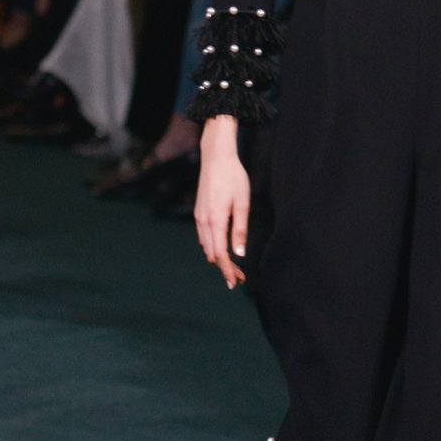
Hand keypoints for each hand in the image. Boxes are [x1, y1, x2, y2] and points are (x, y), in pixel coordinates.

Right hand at [194, 115, 248, 287]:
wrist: (216, 157)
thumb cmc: (234, 177)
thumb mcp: (242, 203)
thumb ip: (240, 230)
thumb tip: (240, 254)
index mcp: (215, 220)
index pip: (220, 254)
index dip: (228, 270)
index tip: (235, 282)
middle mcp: (203, 221)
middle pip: (212, 254)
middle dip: (225, 268)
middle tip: (239, 279)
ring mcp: (199, 217)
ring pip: (207, 246)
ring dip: (219, 259)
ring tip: (234, 268)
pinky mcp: (199, 212)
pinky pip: (204, 237)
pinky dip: (213, 248)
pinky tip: (223, 250)